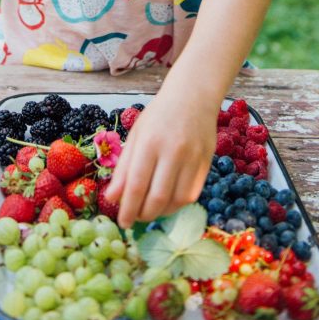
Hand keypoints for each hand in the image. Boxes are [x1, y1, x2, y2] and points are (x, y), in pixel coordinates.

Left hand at [105, 88, 217, 228]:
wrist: (192, 96)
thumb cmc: (159, 115)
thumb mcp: (135, 135)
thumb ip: (124, 168)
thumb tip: (111, 198)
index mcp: (150, 142)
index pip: (137, 184)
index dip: (128, 208)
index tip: (122, 223)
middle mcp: (173, 151)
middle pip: (157, 197)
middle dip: (143, 215)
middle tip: (134, 220)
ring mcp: (192, 158)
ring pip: (177, 200)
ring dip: (160, 213)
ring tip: (148, 212)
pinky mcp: (206, 163)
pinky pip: (192, 195)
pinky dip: (177, 205)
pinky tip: (166, 203)